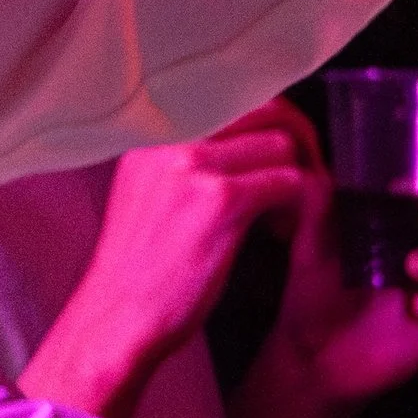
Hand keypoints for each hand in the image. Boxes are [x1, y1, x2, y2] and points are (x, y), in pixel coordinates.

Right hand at [20, 105, 312, 417]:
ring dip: (297, 177)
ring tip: (286, 214)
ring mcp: (193, 166)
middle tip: (300, 180)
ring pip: (281, 143)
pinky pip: (289, 182)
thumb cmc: (137, 272)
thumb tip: (234, 145)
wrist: (117, 320)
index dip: (265, 124)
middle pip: (263, 107)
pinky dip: (299, 207)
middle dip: (294, 141)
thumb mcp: (144, 195)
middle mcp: (170, 139)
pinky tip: (282, 234)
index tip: (278, 155)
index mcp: (152, 134)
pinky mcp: (221, 200)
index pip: (231, 97)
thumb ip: (179, 163)